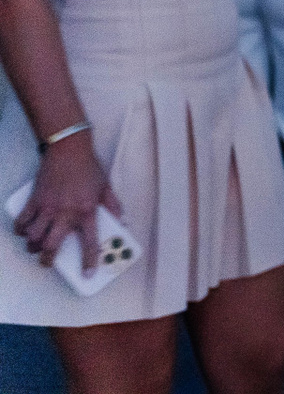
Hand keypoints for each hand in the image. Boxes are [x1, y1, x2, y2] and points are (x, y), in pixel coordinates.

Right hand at [14, 134, 119, 271]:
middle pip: (51, 246)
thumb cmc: (88, 167)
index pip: (90, 242)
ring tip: (36, 246)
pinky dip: (20, 229)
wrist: (69, 149)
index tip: (87, 275)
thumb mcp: (106, 186)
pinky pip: (22, 222)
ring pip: (34, 237)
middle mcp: (66, 213)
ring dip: (33, 246)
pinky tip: (24, 231)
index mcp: (87, 211)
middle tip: (48, 262)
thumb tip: (122, 221)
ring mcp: (47, 208)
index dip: (89, 262)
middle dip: (47, 260)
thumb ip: (114, 206)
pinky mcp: (34, 200)